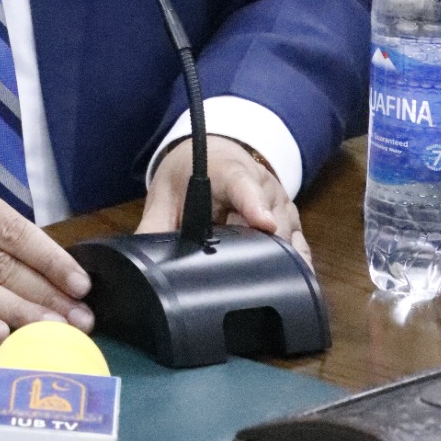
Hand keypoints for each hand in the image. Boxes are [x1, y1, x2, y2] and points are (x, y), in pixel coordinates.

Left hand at [136, 135, 311, 266]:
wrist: (215, 154)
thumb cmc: (190, 173)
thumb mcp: (166, 195)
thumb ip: (155, 226)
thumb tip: (140, 260)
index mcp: (228, 171)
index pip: (244, 184)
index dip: (253, 204)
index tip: (264, 223)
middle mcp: (263, 184)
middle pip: (271, 222)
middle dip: (258, 248)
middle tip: (236, 269)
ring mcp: (282, 203)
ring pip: (289, 237)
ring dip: (273, 260)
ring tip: (250, 277)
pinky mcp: (292, 221)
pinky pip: (300, 247)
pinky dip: (293, 266)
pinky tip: (286, 286)